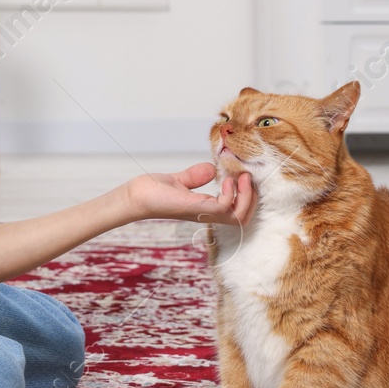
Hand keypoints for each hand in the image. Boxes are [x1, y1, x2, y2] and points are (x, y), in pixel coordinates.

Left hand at [124, 163, 253, 228]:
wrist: (136, 196)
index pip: (237, 211)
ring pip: (238, 217)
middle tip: (246, 177)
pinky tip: (224, 181)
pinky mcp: (196, 209)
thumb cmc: (154, 191)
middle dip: (252, 198)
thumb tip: (213, 168)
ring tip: (239, 178)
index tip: (244, 175)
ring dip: (246, 197)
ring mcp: (203, 213)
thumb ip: (197, 176)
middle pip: (243, 218)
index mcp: (207, 208)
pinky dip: (230, 195)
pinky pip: (223, 209)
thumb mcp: (181, 180)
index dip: (247, 195)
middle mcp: (208, 214)